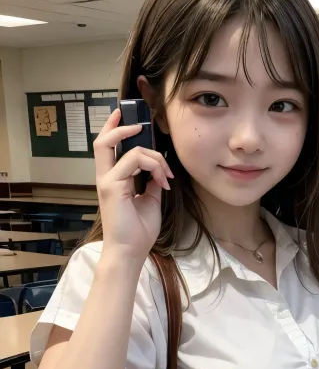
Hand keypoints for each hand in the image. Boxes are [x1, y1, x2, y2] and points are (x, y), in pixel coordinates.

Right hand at [94, 109, 173, 261]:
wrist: (131, 250)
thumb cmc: (138, 229)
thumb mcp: (150, 200)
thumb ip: (151, 182)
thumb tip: (159, 170)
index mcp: (113, 179)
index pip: (108, 148)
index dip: (115, 130)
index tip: (128, 118)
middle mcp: (106, 177)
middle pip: (103, 142)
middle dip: (119, 126)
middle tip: (139, 122)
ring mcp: (107, 181)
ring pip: (127, 150)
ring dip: (153, 157)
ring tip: (165, 175)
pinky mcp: (112, 187)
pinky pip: (132, 162)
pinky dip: (152, 166)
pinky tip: (162, 182)